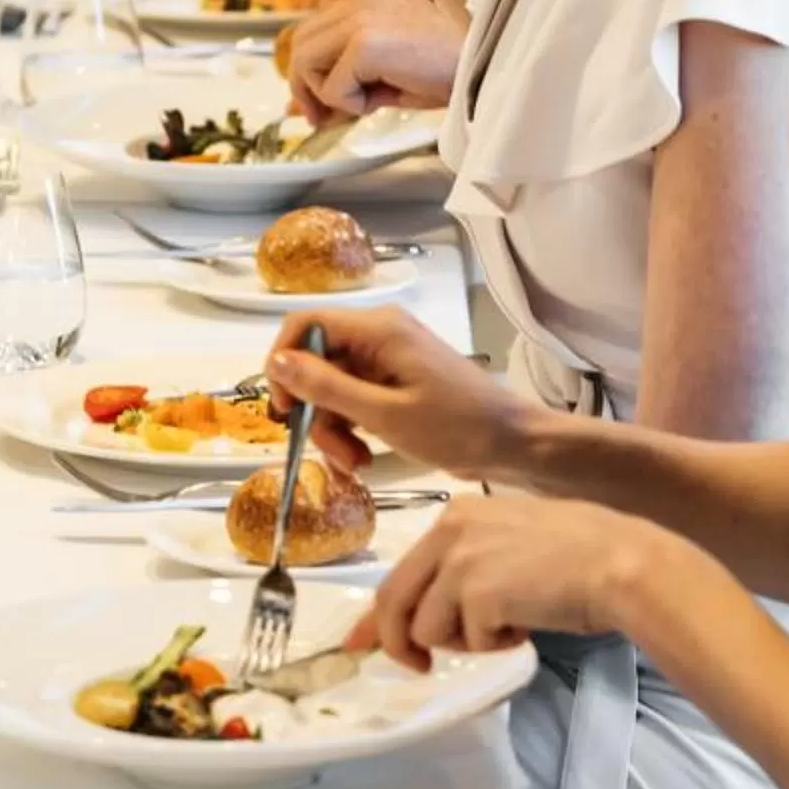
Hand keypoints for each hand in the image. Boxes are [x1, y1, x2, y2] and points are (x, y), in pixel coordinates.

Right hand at [265, 306, 531, 477]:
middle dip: (315, 411)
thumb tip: (276, 362)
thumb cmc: (456, 427)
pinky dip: (353, 430)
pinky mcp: (397, 385)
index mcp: (378, 330)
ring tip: (356, 463)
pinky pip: (355, 401)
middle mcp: (379, 336)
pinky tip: (365, 459)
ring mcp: (388, 361)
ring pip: (332, 388)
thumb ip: (326, 387)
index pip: (304, 324)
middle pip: (316, 362)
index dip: (283, 363)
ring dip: (334, 429)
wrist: (513, 445)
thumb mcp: (384, 413)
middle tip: (333, 452)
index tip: (284, 410)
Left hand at [283, 0, 461, 122]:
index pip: (313, 30)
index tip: (319, 103)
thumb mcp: (386, 70)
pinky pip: (332, 86)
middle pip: (299, 43)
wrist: (482, 71)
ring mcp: (360, 17)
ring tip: (364, 103)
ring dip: (329, 94)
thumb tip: (300, 104)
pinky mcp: (365, 43)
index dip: (308, 71)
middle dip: (305, 86)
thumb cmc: (446, 72)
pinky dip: (351, 104)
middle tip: (323, 117)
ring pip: (306, 62)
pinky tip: (381, 100)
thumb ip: (344, 76)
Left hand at [356, 495, 658, 669]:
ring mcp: (460, 561)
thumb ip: (460, 568)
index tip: (363, 642)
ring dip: (466, 641)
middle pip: (393, 602)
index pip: (398, 572)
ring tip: (510, 624)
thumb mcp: (507, 545)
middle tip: (420, 667)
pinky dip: (496, 644)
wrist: (620, 563)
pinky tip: (527, 624)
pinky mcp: (477, 593)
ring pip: (427, 629)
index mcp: (454, 515)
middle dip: (398, 643)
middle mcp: (448, 531)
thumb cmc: (579, 555)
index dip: (380, 616)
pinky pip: (467, 640)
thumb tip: (417, 617)